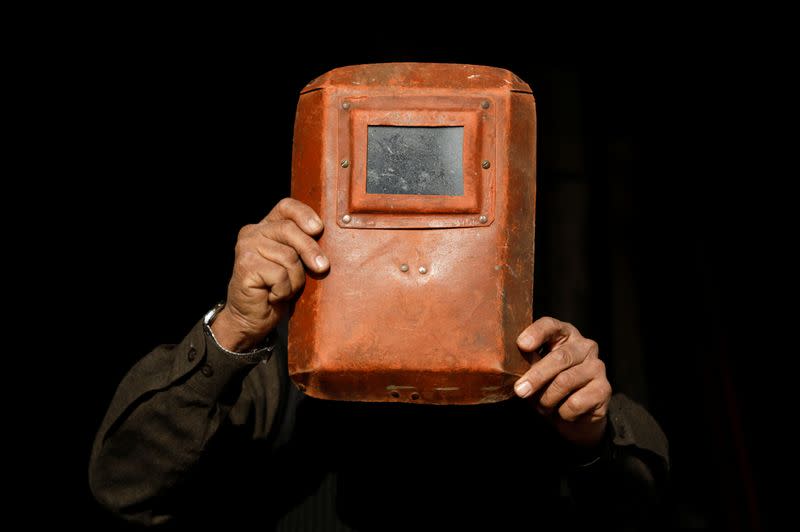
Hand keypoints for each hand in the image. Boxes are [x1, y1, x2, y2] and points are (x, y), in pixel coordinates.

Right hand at [211, 198, 328, 350]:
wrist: (252, 318)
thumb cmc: (277, 289)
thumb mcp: (295, 262)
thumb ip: (303, 247)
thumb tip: (330, 239)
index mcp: (266, 226)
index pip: (286, 207)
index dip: (304, 214)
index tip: (318, 229)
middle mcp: (253, 233)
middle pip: (290, 230)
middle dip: (310, 250)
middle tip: (322, 268)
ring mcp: (246, 249)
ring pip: (288, 256)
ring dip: (295, 279)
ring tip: (285, 288)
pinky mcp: (245, 267)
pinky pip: (280, 275)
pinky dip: (284, 290)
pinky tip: (273, 295)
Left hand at [513, 317, 610, 446]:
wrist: (573, 416)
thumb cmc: (548, 386)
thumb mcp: (534, 371)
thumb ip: (528, 362)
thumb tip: (511, 362)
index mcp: (564, 334)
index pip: (551, 326)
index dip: (536, 333)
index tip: (521, 344)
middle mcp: (584, 346)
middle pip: (559, 357)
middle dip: (536, 376)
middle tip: (520, 391)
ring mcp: (597, 366)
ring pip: (565, 381)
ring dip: (547, 399)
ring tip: (543, 406)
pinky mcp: (604, 389)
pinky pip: (576, 402)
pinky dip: (562, 412)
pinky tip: (563, 412)